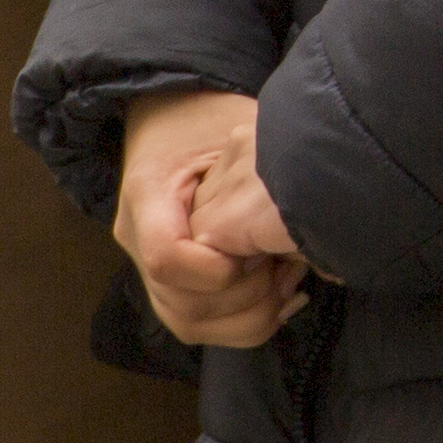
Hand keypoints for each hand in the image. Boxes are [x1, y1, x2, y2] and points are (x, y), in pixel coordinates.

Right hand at [114, 86, 306, 348]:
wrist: (172, 116)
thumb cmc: (207, 117)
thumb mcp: (237, 124)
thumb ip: (258, 165)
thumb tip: (306, 204)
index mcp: (147, 192)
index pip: (167, 258)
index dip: (217, 270)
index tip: (258, 252)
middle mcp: (137, 238)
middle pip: (183, 305)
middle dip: (247, 295)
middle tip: (288, 264)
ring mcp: (147, 268)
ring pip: (192, 324)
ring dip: (253, 312)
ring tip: (289, 277)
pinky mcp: (167, 285)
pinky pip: (201, 326)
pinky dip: (247, 320)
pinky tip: (282, 294)